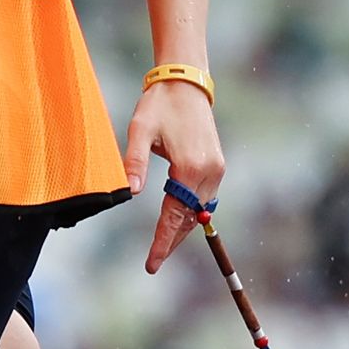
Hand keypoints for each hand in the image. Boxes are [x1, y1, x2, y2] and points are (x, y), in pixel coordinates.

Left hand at [130, 79, 222, 271]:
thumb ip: (134, 162)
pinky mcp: (217, 164)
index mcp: (190, 168)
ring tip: (163, 247)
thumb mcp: (139, 132)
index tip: (152, 263)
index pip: (174, 215)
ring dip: (181, 228)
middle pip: (190, 219)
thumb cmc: (158, 106)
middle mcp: (209, 173)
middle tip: (153, 263)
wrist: (185, 85)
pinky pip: (204, 197)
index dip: (162, 241)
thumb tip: (131, 193)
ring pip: (199, 210)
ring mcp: (216, 169)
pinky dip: (190, 212)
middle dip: (171, 241)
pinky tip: (176, 221)